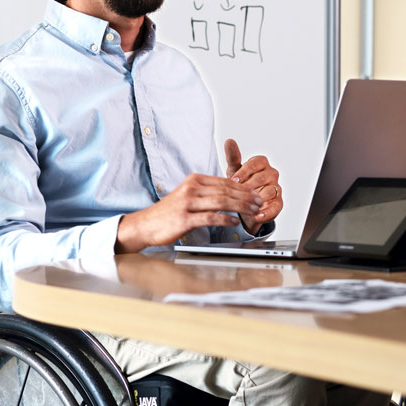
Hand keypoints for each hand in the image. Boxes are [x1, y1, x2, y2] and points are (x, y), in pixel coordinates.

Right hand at [115, 173, 261, 252]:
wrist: (146, 224)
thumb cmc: (169, 212)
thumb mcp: (188, 195)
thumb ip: (207, 192)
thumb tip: (229, 192)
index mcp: (194, 180)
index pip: (224, 181)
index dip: (243, 187)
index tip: (256, 193)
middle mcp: (191, 188)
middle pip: (225, 190)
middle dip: (246, 196)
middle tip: (259, 202)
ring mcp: (187, 203)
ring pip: (221, 202)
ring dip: (240, 206)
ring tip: (253, 211)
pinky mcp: (184, 218)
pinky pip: (210, 217)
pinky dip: (225, 219)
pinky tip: (235, 222)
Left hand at [225, 138, 282, 233]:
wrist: (244, 204)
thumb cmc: (241, 184)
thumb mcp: (234, 171)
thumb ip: (233, 157)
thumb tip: (229, 141)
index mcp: (261, 164)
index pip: (256, 163)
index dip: (245, 171)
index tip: (234, 180)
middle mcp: (271, 174)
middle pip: (263, 177)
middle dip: (250, 185)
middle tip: (239, 193)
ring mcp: (276, 188)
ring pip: (270, 191)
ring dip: (258, 198)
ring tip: (248, 205)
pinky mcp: (278, 203)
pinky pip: (276, 207)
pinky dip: (267, 212)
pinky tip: (257, 215)